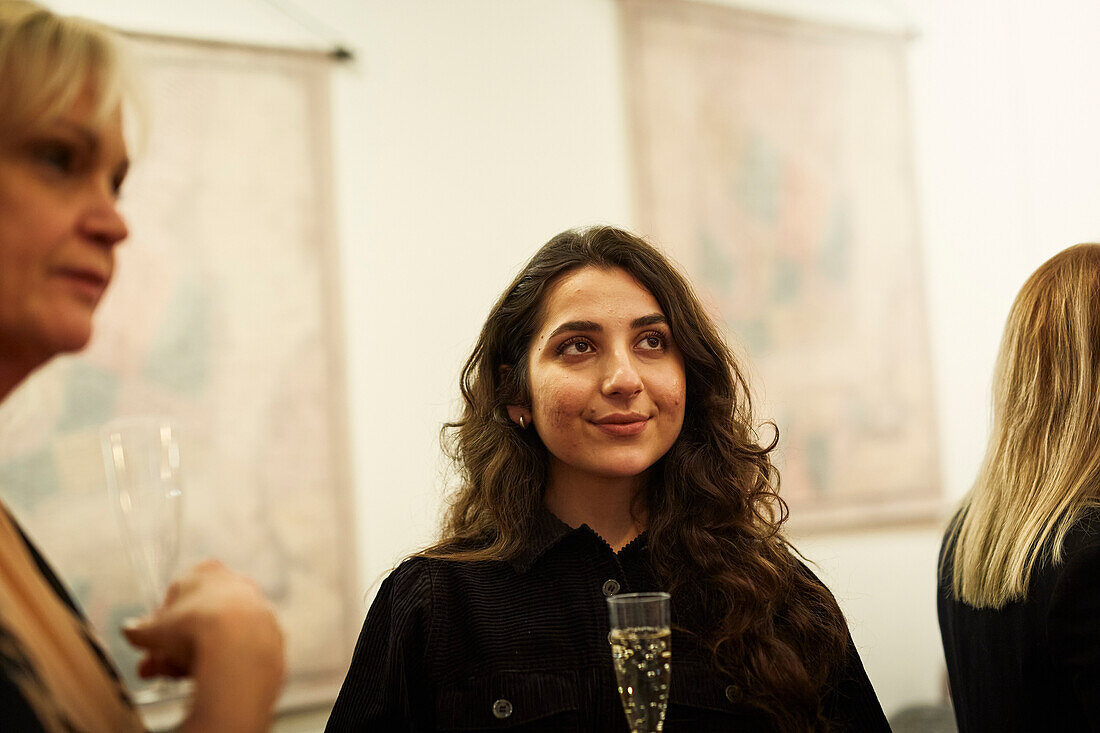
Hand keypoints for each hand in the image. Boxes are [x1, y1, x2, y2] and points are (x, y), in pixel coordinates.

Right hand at [122, 559, 284, 732]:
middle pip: (195, 619)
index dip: (159, 625)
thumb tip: (129, 630)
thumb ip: (139, 629)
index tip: (149, 647)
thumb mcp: (152, 631)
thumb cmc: (193, 628)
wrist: (239, 645)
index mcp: (206, 571)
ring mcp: (254, 607)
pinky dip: (221, 660)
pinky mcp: (269, 632)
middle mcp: (234, 583)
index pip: (176, 597)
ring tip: (176, 676)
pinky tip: (206, 676)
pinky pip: (237, 647)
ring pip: (215, 634)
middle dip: (171, 646)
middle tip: (153, 669)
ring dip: (193, 655)